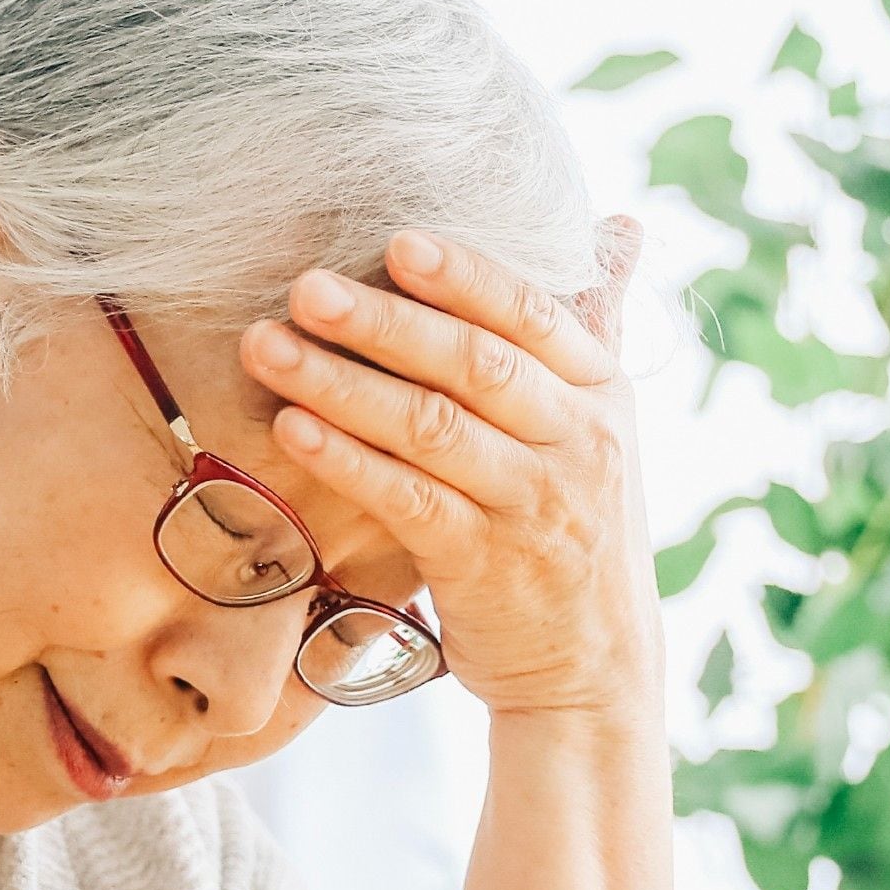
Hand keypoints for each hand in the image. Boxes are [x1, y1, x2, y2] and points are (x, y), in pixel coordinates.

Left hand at [242, 219, 656, 720]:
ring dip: (342, 383)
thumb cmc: (575, 525)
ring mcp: (531, 505)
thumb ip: (594, 327)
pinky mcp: (482, 564)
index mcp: (601, 393)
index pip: (532, 315)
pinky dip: (346, 461)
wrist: (592, 664)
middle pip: (473, 365)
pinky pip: (406, 500)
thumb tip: (622, 226)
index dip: (466, 276)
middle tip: (306, 287)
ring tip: (268, 347)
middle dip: (383, 322)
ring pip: (430, 428)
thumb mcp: (601, 425)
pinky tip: (292, 429)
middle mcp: (577, 442)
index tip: (398, 241)